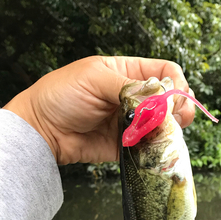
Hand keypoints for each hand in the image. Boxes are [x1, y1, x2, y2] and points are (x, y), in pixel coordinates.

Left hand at [4, 56, 194, 164]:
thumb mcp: (95, 78)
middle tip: (176, 119)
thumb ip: (129, 87)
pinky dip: (156, 148)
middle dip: (178, 108)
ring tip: (166, 133)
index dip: (175, 82)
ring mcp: (132, 122)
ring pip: (164, 125)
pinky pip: (148, 147)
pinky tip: (154, 147)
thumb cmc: (61, 95)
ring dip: (170, 129)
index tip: (174, 97)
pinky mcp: (127, 145)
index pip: (165, 71)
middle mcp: (134, 97)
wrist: (41, 130)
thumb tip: (160, 99)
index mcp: (127, 73)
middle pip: (170, 100)